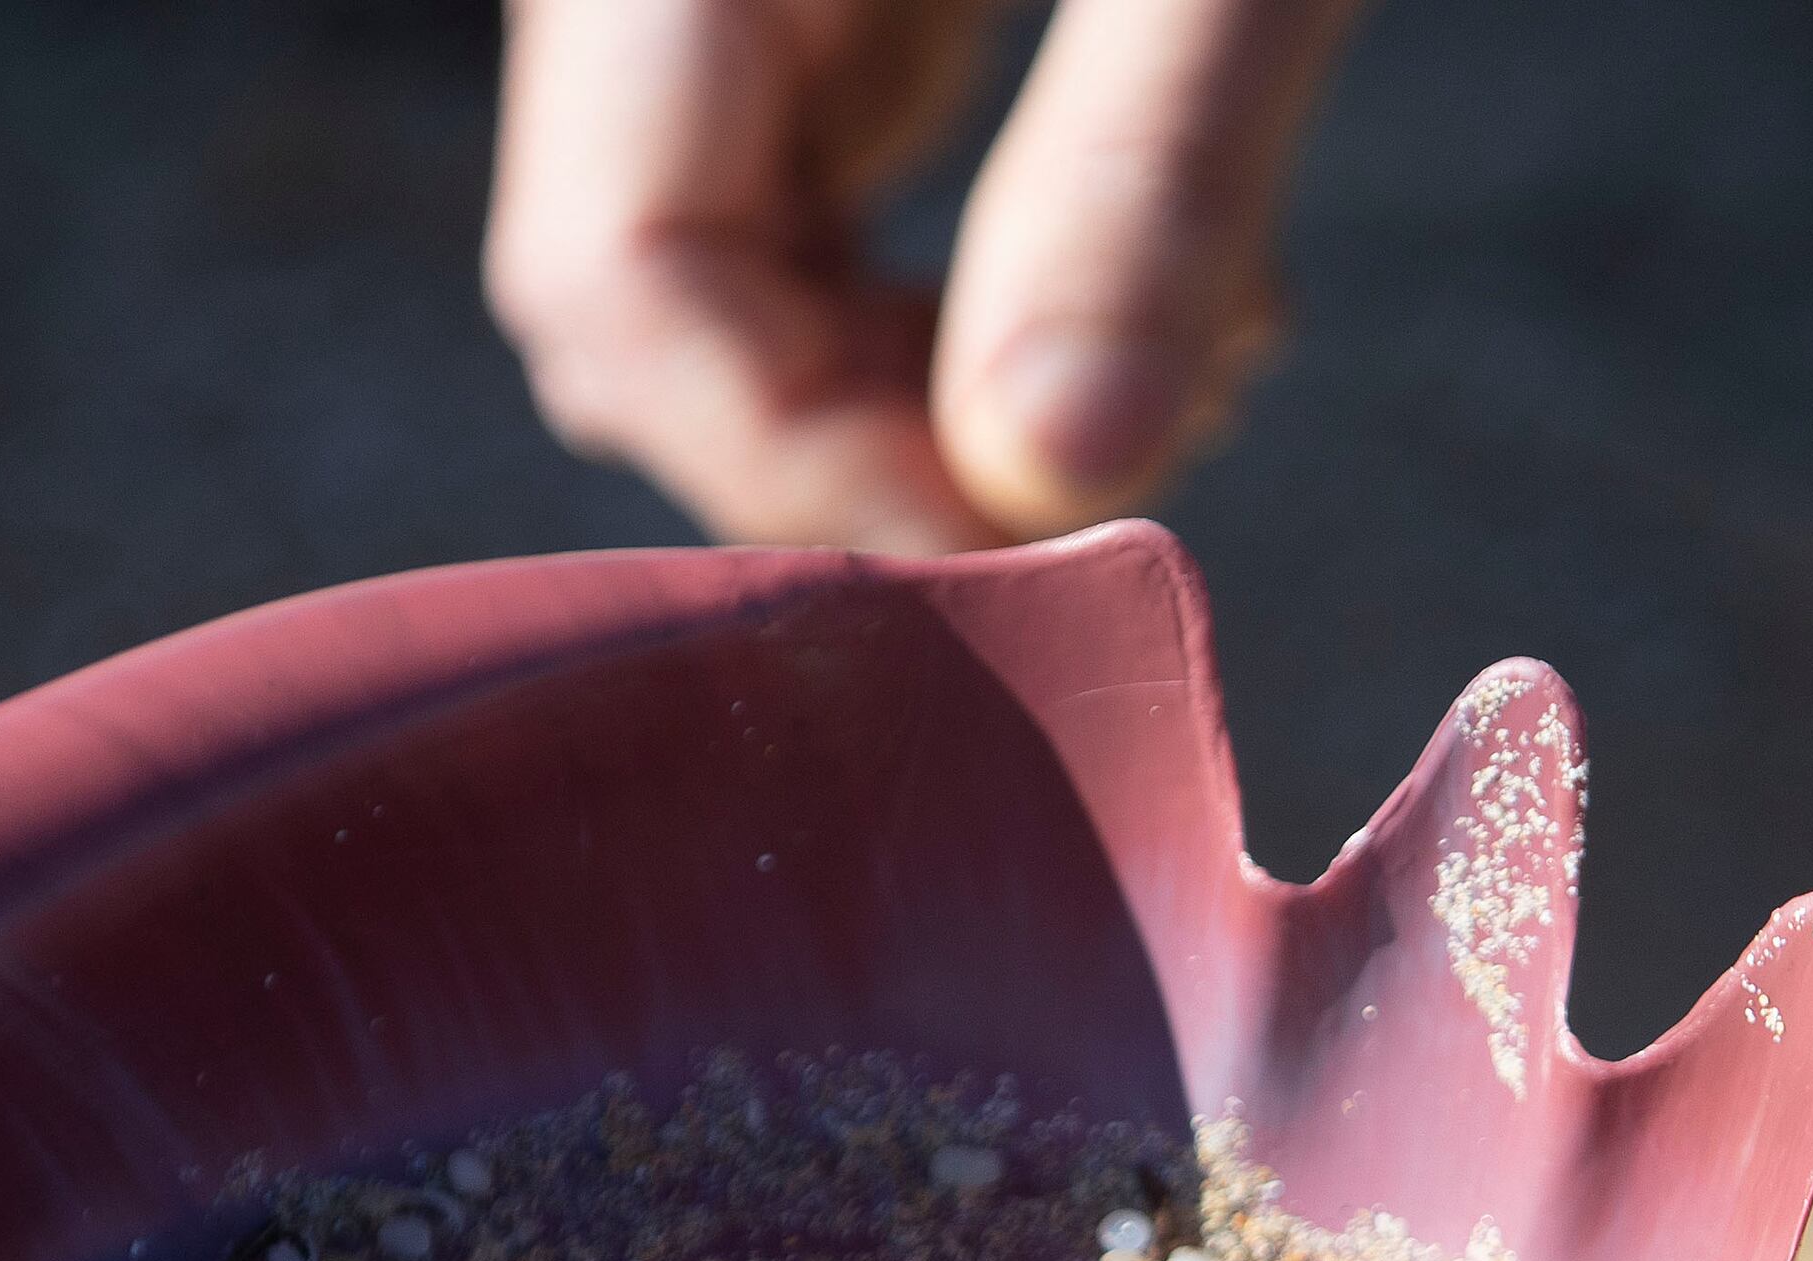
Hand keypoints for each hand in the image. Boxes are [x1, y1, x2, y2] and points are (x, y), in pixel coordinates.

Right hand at [485, 0, 1362, 551]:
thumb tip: (1059, 475)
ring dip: (948, 385)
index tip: (1042, 546)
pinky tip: (1178, 285)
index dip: (805, 472)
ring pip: (751, 255)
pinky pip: (846, 165)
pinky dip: (988, 279)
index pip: (612, 286)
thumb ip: (1145, 162)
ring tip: (1200, 355)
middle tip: (1150, 451)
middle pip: (654, 292)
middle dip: (885, 439)